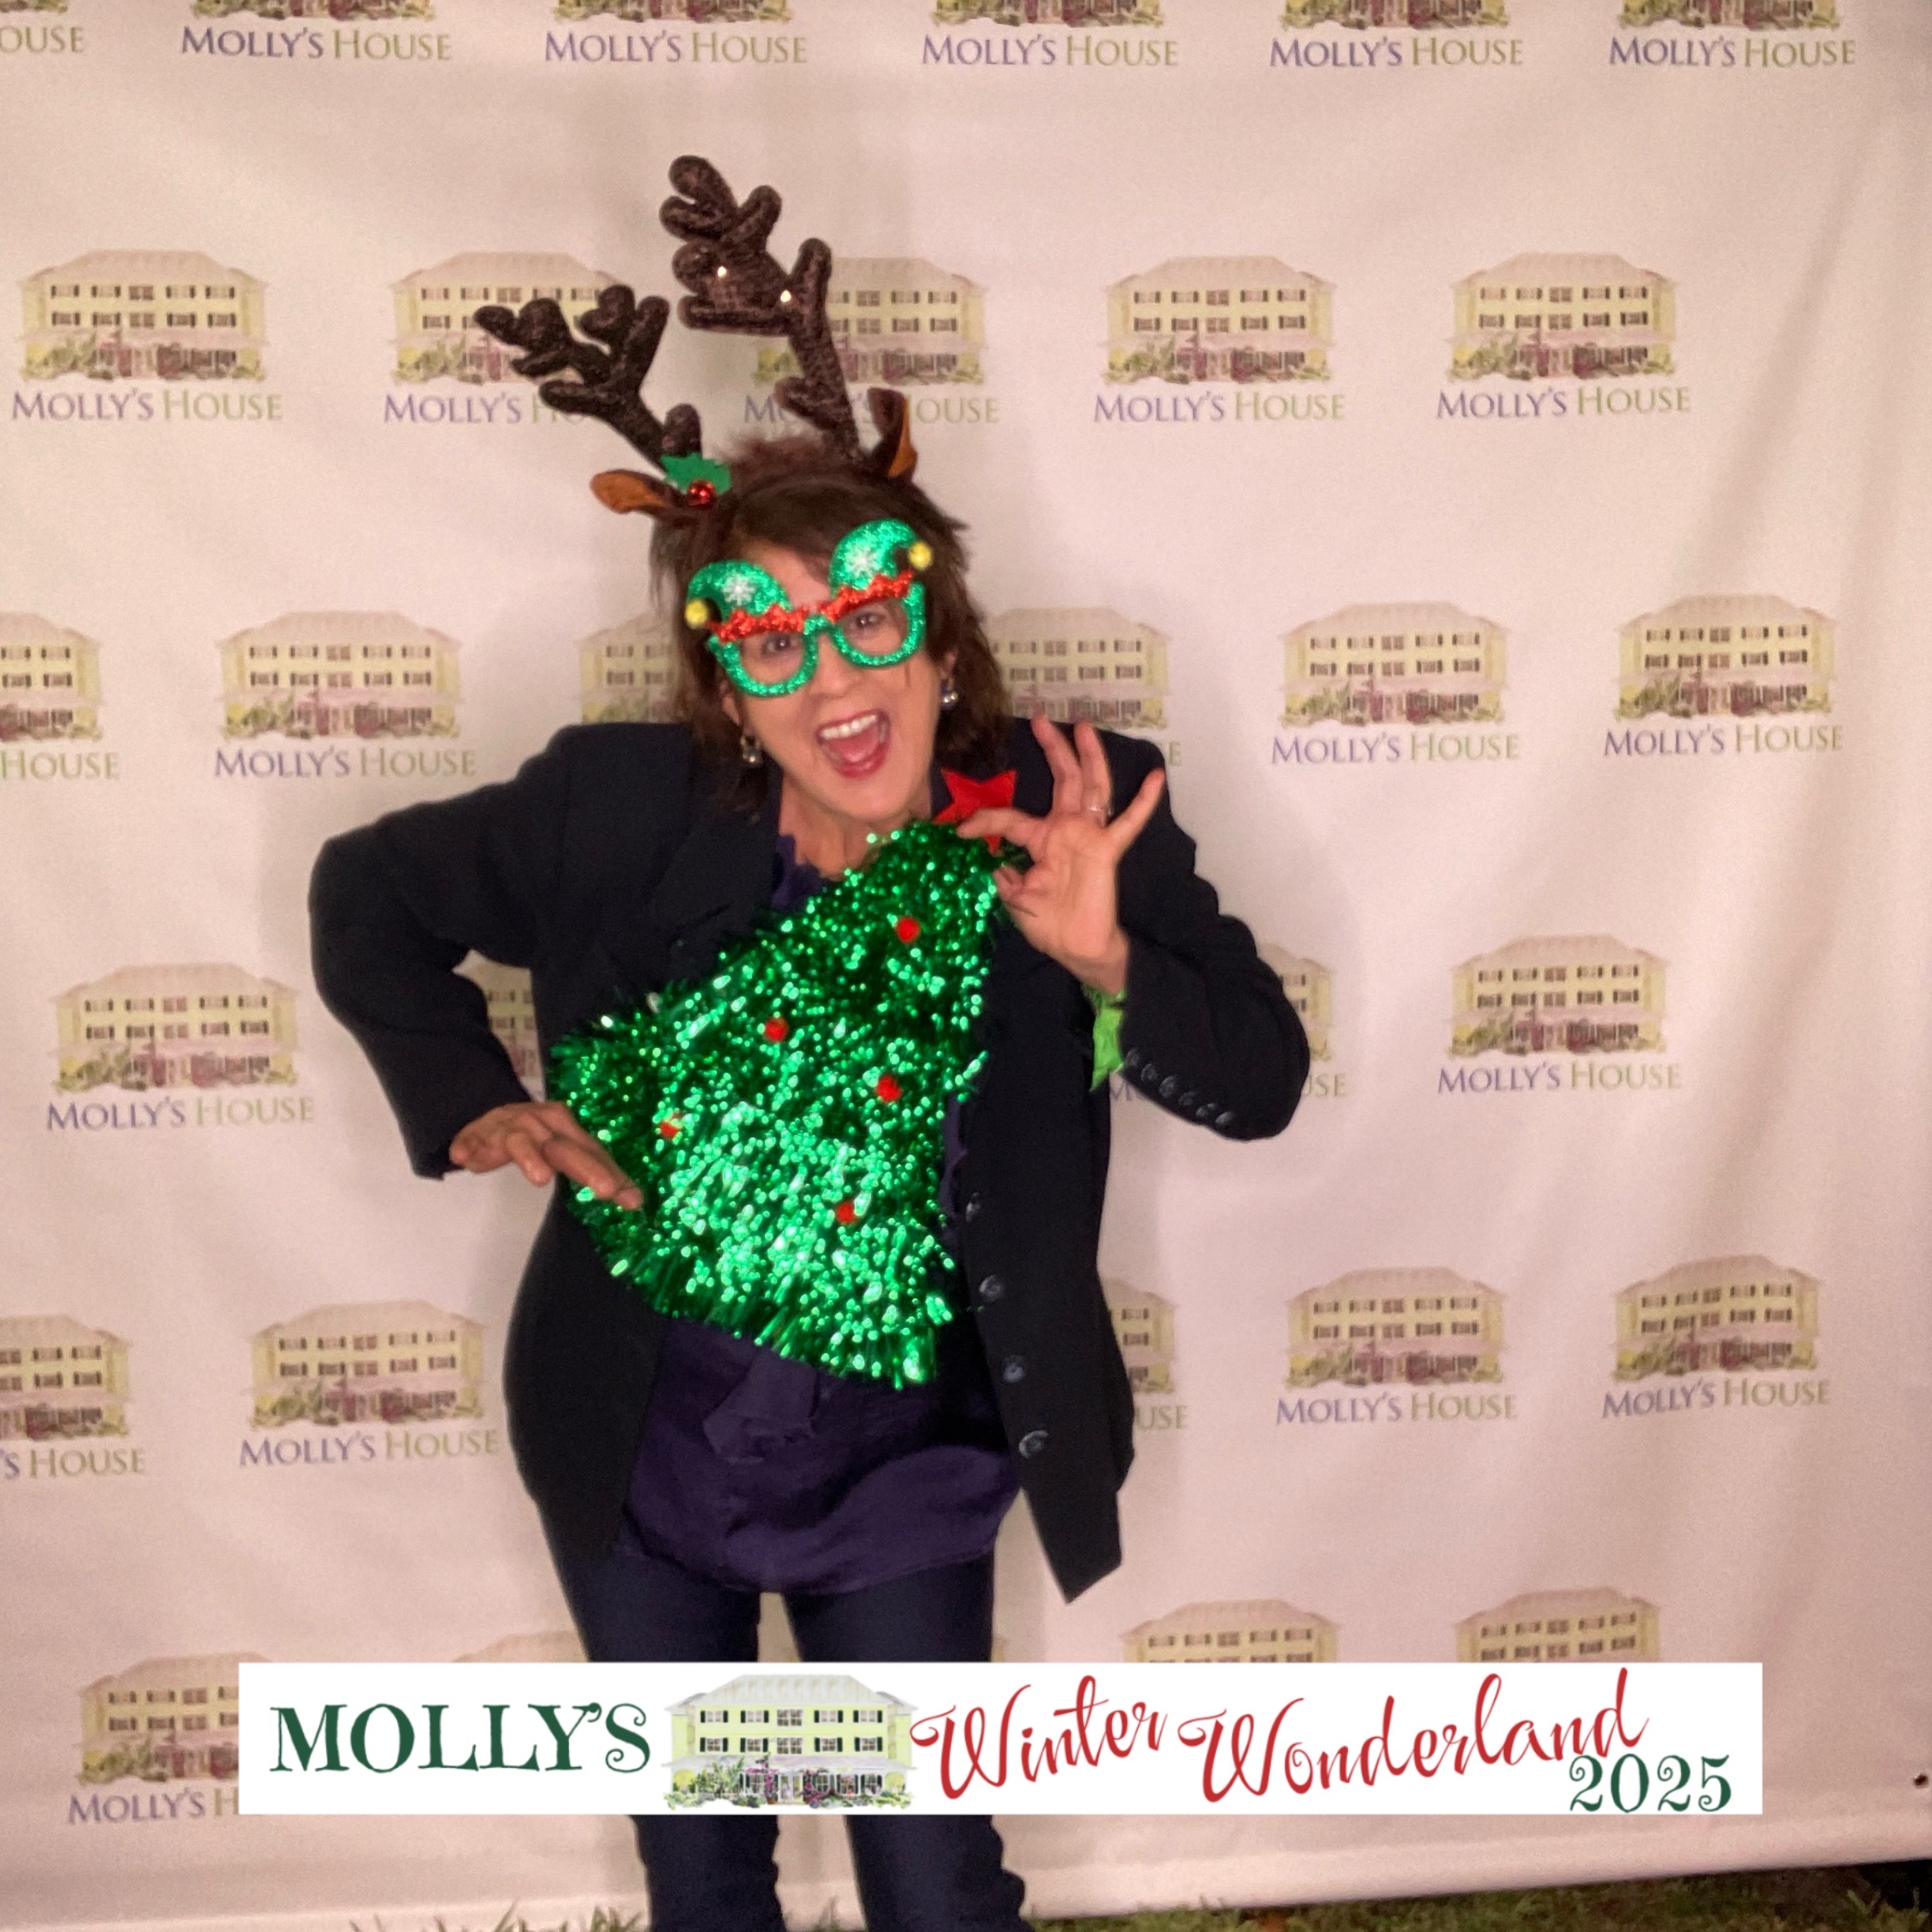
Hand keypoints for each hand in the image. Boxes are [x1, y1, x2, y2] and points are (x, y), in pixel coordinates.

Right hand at [449, 1100, 641, 1209]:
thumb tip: (637, 1200)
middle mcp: (541, 1124)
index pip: (594, 1152)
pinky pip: (473, 1140)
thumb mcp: (566, 1150)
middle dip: (587, 1168)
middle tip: (606, 1190)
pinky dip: (471, 1147)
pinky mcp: (477, 1134)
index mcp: (565, 1128)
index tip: (633, 1200)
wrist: (489, 1112)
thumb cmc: (537, 1135)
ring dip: (531, 1158)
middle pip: (566, 1147)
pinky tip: (466, 1159)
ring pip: (522, 1141)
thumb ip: (597, 1172)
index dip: (614, 1175)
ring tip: (541, 1179)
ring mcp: (508, 1127)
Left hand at [951, 714, 1164, 993]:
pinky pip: (1128, 823)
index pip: (1010, 818)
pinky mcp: (1106, 850)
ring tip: (1084, 727)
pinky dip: (1144, 802)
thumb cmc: (1049, 926)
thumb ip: (1007, 878)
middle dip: (1052, 749)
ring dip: (1088, 757)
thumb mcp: (1017, 900)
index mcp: (1041, 841)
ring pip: (1090, 787)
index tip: (961, 831)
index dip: (984, 821)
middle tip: (1040, 718)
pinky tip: (1156, 777)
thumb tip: (996, 865)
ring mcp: (1087, 837)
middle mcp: (1065, 830)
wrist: (1077, 949)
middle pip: (1061, 780)